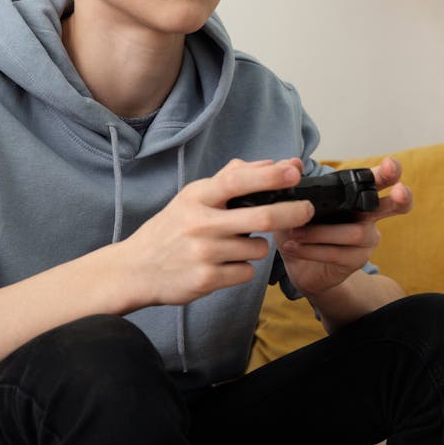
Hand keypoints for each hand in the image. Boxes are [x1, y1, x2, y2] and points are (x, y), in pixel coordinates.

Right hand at [119, 158, 314, 307]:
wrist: (136, 269)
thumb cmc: (171, 230)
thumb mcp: (192, 198)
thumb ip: (229, 180)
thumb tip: (272, 164)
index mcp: (197, 197)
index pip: (236, 181)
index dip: (268, 176)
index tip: (293, 171)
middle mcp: (200, 223)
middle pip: (260, 216)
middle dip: (291, 212)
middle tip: (307, 209)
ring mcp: (203, 253)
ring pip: (257, 248)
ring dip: (256, 246)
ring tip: (232, 247)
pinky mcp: (206, 279)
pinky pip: (246, 272)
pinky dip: (243, 269)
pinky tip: (223, 266)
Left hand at [277, 156, 411, 297]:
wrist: (300, 268)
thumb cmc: (302, 231)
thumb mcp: (293, 206)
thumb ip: (294, 184)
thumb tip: (293, 163)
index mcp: (356, 197)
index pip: (378, 181)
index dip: (389, 172)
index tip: (390, 165)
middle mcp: (368, 217)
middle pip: (393, 205)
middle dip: (400, 196)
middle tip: (400, 190)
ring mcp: (366, 240)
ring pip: (355, 232)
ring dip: (320, 232)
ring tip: (294, 232)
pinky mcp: (356, 261)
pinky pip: (337, 253)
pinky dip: (311, 249)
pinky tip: (292, 247)